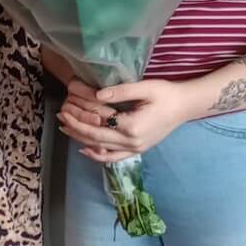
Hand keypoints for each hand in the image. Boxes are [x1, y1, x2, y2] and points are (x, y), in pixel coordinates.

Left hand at [58, 78, 190, 162]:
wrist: (186, 106)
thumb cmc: (167, 94)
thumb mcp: (145, 87)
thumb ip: (121, 92)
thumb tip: (97, 95)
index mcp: (132, 126)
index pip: (98, 122)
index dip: (79, 116)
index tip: (65, 107)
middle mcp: (132, 142)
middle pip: (96, 138)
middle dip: (75, 128)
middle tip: (60, 117)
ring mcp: (135, 149)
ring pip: (101, 149)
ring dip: (82, 140)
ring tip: (66, 128)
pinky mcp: (138, 150)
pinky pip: (114, 157)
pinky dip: (98, 155)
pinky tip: (86, 150)